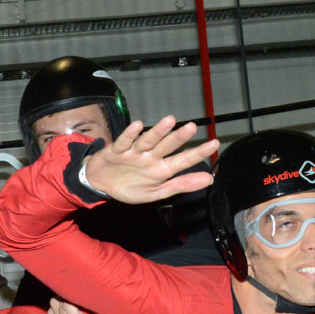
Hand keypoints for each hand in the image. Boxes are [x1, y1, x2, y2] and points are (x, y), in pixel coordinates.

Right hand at [83, 117, 217, 204]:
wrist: (100, 183)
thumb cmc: (130, 187)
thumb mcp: (156, 192)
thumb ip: (181, 185)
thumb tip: (209, 180)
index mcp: (161, 169)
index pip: (183, 160)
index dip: (198, 153)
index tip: (214, 144)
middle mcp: (150, 157)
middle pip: (166, 146)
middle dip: (178, 137)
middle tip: (192, 127)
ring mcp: (134, 153)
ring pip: (148, 140)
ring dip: (158, 131)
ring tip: (169, 121)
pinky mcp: (117, 150)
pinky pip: (124, 142)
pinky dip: (130, 135)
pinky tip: (138, 126)